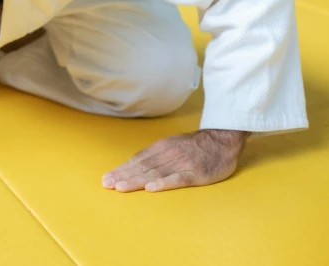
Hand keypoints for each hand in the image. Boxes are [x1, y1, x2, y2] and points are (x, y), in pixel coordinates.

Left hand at [101, 129, 248, 192]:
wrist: (222, 140)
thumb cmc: (193, 146)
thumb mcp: (170, 145)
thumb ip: (154, 155)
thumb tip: (132, 166)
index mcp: (160, 148)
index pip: (137, 160)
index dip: (121, 169)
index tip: (106, 179)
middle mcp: (167, 155)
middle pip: (142, 167)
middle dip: (123, 176)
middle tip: (107, 184)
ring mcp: (181, 164)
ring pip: (155, 173)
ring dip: (136, 180)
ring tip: (121, 187)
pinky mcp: (195, 174)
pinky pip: (177, 179)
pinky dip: (163, 183)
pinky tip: (151, 188)